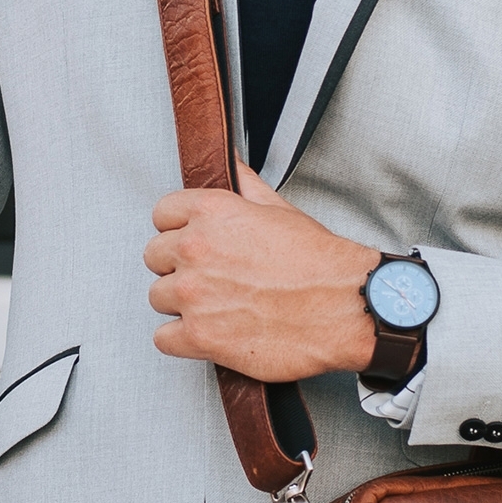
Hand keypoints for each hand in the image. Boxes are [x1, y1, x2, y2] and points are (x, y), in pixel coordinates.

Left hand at [145, 163, 380, 380]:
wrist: (346, 306)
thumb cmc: (320, 263)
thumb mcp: (280, 209)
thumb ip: (245, 185)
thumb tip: (232, 163)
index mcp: (211, 212)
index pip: (162, 214)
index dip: (177, 229)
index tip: (191, 242)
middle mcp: (195, 250)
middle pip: (154, 256)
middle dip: (178, 266)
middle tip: (209, 276)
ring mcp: (194, 295)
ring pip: (157, 297)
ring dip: (180, 304)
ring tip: (215, 305)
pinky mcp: (200, 336)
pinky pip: (163, 339)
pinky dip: (182, 340)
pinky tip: (208, 332)